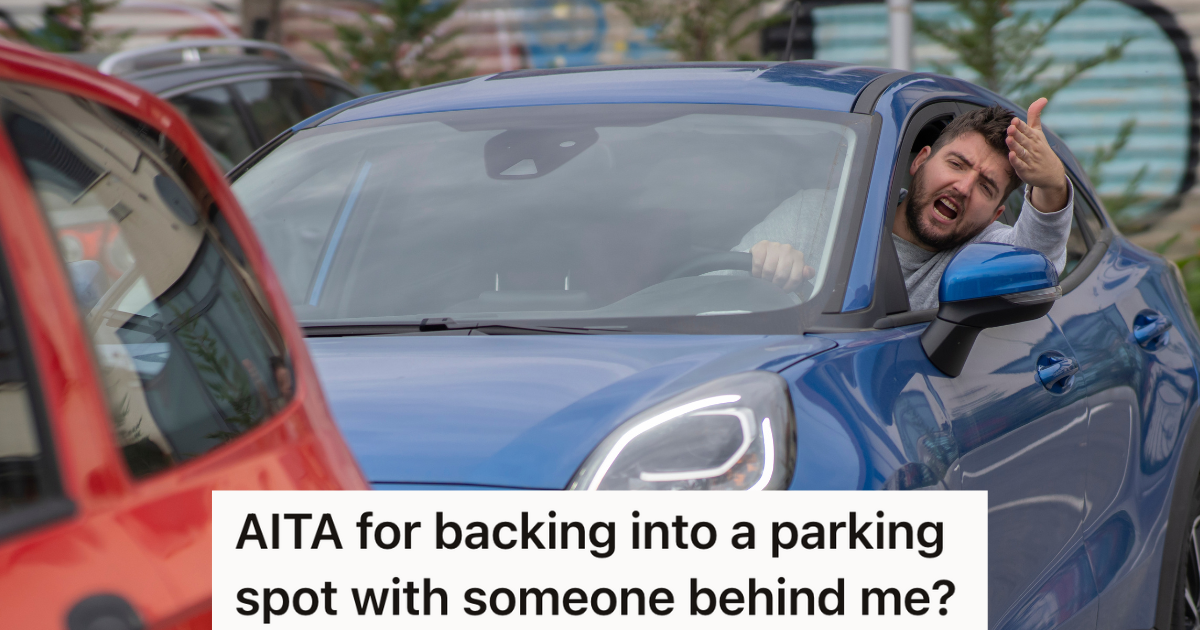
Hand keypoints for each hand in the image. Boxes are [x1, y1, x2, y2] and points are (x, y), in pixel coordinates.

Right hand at [750, 240, 813, 291]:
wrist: (765, 253)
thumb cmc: (781, 264)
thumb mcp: (795, 271)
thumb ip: (805, 274)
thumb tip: (807, 272)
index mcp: (798, 257)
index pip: (795, 278)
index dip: (787, 288)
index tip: (781, 290)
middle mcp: (788, 249)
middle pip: (781, 275)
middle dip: (774, 284)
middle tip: (771, 285)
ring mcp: (775, 246)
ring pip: (769, 270)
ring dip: (764, 279)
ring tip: (764, 279)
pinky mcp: (762, 245)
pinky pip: (758, 264)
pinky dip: (756, 272)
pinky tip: (757, 273)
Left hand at [1007, 97, 1067, 211]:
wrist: (1051, 173)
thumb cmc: (1041, 148)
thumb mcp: (1039, 132)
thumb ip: (1035, 116)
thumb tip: (1043, 98)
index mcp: (1035, 137)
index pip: (1027, 130)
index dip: (1021, 126)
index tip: (1015, 120)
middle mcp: (1033, 148)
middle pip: (1024, 140)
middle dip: (1017, 134)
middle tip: (1010, 128)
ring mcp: (1030, 159)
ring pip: (1022, 152)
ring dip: (1015, 146)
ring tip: (1008, 139)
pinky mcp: (1026, 171)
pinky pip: (1020, 165)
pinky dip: (1016, 161)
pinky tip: (1010, 155)